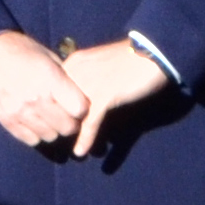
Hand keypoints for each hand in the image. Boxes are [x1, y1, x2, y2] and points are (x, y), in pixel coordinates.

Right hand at [0, 33, 90, 150]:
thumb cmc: (22, 51)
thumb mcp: (48, 57)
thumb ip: (64, 79)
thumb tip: (81, 96)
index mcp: (49, 79)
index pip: (80, 109)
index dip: (82, 108)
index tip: (78, 104)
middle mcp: (35, 99)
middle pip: (67, 127)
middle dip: (71, 122)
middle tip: (67, 114)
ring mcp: (19, 112)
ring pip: (50, 136)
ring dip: (54, 129)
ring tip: (50, 117)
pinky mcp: (7, 120)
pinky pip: (31, 139)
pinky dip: (36, 133)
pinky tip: (35, 121)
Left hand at [60, 40, 169, 154]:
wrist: (152, 52)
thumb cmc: (130, 58)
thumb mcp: (100, 66)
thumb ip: (87, 80)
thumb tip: (82, 104)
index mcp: (73, 63)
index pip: (53, 91)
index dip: (54, 109)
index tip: (55, 124)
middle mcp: (75, 72)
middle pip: (58, 104)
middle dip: (60, 124)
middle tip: (61, 139)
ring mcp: (88, 84)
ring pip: (71, 115)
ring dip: (72, 135)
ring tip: (74, 151)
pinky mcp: (104, 95)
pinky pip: (89, 122)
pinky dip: (85, 139)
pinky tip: (81, 151)